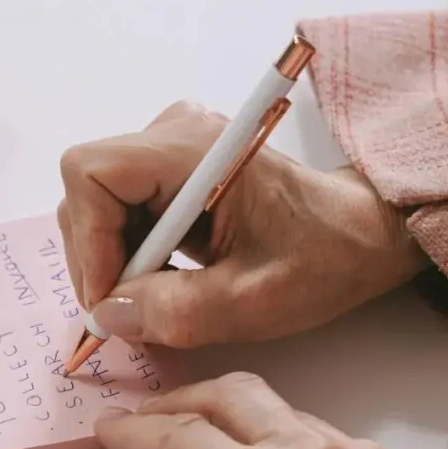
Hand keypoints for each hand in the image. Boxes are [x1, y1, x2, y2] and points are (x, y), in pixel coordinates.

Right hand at [57, 101, 425, 346]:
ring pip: (96, 203)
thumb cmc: (322, 259)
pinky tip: (162, 279)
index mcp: (195, 149)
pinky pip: (118, 209)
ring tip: (152, 297)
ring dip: (111, 258)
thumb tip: (106, 315)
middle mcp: (174, 133)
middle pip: (87, 189)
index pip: (92, 174)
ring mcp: (170, 147)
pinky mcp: (170, 168)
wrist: (360, 235)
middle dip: (97, 256)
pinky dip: (126, 253)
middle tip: (129, 310)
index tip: (111, 298)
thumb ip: (174, 311)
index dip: (89, 240)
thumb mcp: (251, 302)